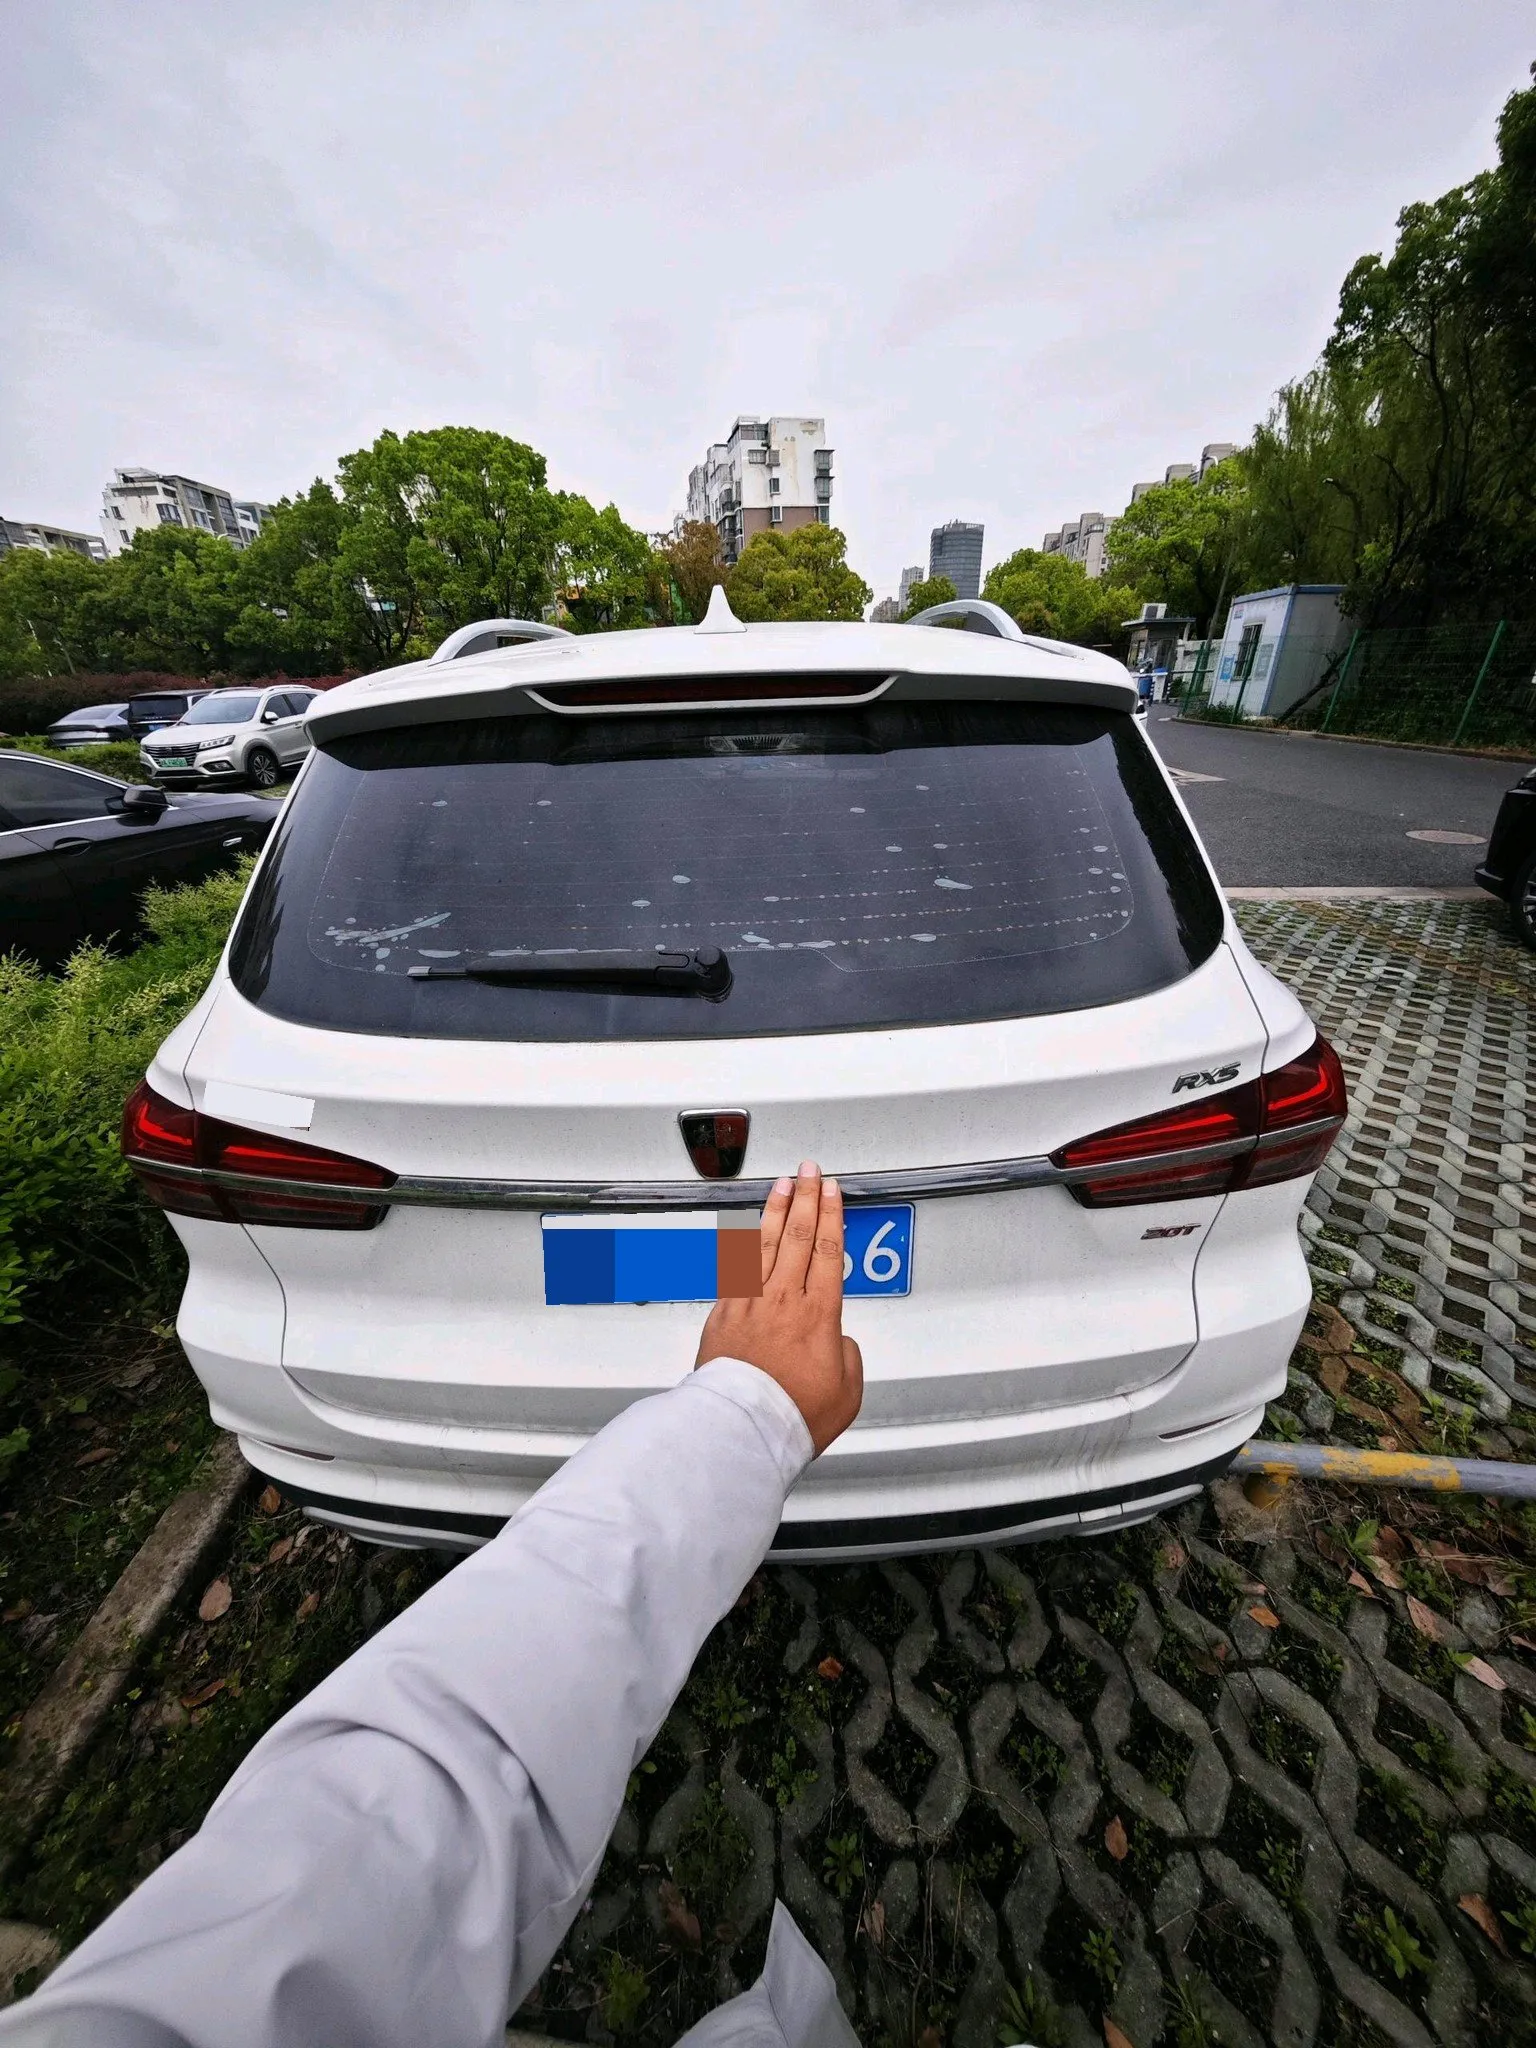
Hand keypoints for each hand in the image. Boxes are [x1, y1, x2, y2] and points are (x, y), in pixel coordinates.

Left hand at [695, 1161, 863, 1454]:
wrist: (743, 1428)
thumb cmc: (791, 1415)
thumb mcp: (847, 1391)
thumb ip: (847, 1356)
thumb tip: (838, 1343)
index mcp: (819, 1314)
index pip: (827, 1250)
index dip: (831, 1215)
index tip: (833, 1193)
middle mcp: (783, 1299)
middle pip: (798, 1235)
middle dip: (806, 1197)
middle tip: (809, 1172)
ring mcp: (750, 1303)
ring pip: (765, 1243)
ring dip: (775, 1209)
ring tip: (781, 1185)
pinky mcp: (724, 1314)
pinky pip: (737, 1268)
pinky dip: (745, 1244)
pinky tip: (748, 1230)